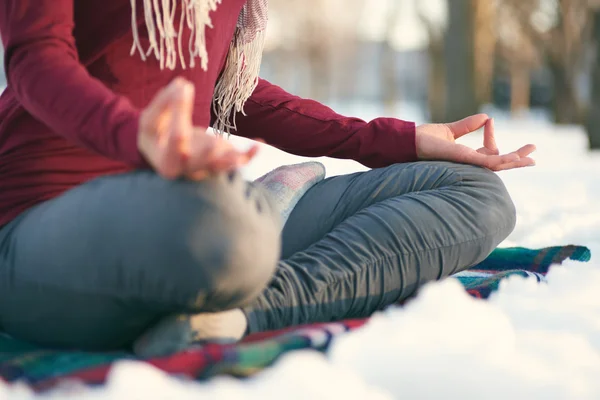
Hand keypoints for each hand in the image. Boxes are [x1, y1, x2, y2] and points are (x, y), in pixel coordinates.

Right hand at [137, 78, 258, 179]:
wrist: (164, 152)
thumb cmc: (156, 134)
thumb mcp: (151, 119)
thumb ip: (165, 102)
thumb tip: (182, 84)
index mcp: (166, 161)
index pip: (175, 138)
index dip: (179, 112)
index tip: (184, 86)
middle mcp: (187, 170)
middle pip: (197, 161)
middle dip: (206, 154)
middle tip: (212, 144)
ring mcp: (206, 168)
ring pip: (220, 166)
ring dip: (232, 159)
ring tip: (242, 154)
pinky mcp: (220, 162)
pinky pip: (236, 162)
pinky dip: (248, 155)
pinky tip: (259, 145)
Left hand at [415, 114, 535, 170]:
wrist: (410, 142)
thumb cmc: (425, 139)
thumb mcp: (450, 131)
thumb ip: (467, 126)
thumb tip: (486, 116)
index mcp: (466, 156)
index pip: (489, 151)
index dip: (492, 136)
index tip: (489, 121)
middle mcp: (468, 163)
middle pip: (498, 163)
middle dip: (517, 159)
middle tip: (534, 153)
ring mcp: (467, 163)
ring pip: (497, 165)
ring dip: (515, 162)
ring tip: (531, 158)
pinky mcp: (464, 160)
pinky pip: (487, 162)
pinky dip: (501, 160)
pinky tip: (514, 158)